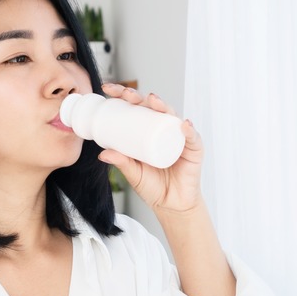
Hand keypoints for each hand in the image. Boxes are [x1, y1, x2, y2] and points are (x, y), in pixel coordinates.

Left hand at [98, 83, 202, 213]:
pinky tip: (183, 125)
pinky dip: (189, 130)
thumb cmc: (153, 186)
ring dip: (163, 106)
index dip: (124, 96)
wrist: (171, 205)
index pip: (136, 108)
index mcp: (148, 131)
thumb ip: (121, 162)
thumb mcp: (133, 173)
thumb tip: (102, 153)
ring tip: (153, 102)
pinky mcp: (194, 150)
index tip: (108, 89)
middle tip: (128, 95)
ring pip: (172, 117)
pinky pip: (193, 137)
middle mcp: (164, 130)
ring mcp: (180, 137)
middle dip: (141, 97)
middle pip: (154, 107)